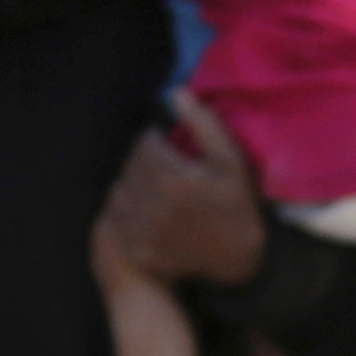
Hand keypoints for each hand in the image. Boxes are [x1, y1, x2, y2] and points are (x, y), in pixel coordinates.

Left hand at [99, 93, 268, 288]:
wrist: (237, 262)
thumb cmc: (237, 209)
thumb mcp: (231, 164)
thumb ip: (204, 126)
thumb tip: (175, 92)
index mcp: (169, 175)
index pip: (146, 142)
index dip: (162, 144)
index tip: (178, 155)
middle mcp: (147, 199)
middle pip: (132, 165)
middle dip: (148, 164)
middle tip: (171, 175)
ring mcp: (137, 225)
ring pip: (121, 189)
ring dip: (136, 186)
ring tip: (161, 195)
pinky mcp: (132, 245)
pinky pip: (117, 217)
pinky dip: (129, 212)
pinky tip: (151, 216)